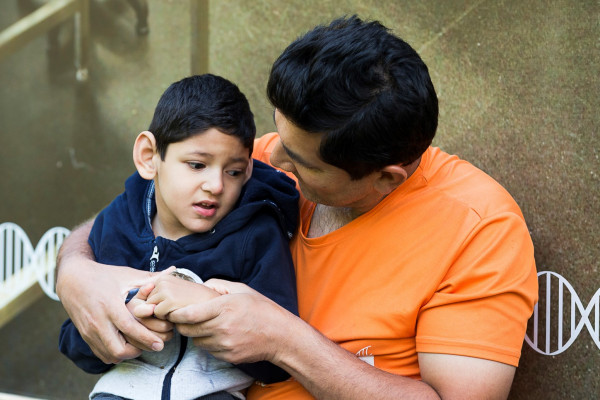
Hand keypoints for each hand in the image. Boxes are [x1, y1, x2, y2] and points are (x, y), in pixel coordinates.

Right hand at [55, 221, 174, 362]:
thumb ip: (150, 278)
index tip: (159, 344)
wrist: (72, 279)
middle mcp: (98, 320)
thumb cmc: (103, 275)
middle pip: (118, 348)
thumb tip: (173, 270)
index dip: (145, 338)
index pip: (129, 328)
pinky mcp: (85, 336)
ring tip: (141, 346)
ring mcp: (89, 330)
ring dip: (127, 354)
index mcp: (110, 305)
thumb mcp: (126, 274)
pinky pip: (101, 354)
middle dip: (138, 350)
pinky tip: (126, 346)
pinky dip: (115, 354)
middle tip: (153, 345)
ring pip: (110, 355)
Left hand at [146, 274, 219, 319]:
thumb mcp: (172, 298)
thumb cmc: (191, 302)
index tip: (172, 303)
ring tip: (178, 309)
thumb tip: (136, 311)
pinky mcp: (169, 300)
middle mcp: (162, 281)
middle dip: (159, 310)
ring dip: (163, 315)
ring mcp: (165, 290)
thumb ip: (152, 303)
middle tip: (176, 307)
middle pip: (147, 304)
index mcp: (162, 278)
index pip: (146, 298)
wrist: (211, 301)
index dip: (158, 306)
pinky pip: (159, 315)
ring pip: (151, 311)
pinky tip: (180, 311)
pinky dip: (168, 317)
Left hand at [167, 280, 293, 364]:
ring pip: (197, 341)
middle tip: (182, 318)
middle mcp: (223, 327)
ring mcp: (225, 344)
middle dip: (182, 324)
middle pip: (189, 330)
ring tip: (203, 325)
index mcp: (225, 308)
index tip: (172, 311)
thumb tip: (202, 284)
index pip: (190, 314)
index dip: (176, 314)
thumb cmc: (262, 309)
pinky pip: (209, 350)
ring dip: (196, 334)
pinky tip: (217, 335)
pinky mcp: (228, 356)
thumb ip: (219, 285)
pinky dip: (208, 343)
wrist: (279, 335)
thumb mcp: (242, 289)